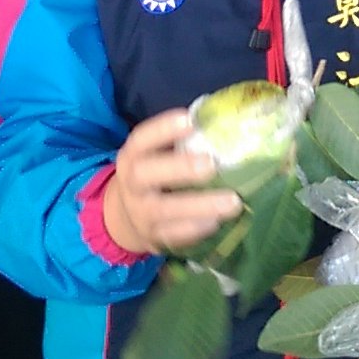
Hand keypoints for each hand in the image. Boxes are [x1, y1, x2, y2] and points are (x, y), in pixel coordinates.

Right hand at [100, 109, 241, 255]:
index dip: (163, 129)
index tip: (190, 120)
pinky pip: (173, 236)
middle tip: (211, 164)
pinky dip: (196, 230)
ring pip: (164, 209)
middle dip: (180, 168)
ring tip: (233, 201)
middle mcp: (133, 185)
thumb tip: (227, 123)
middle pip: (145, 174)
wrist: (125, 219)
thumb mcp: (157, 156)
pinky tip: (218, 222)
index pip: (142, 139)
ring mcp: (141, 214)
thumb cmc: (155, 175)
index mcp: (133, 156)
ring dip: (200, 205)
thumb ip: (183, 143)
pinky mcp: (154, 238)